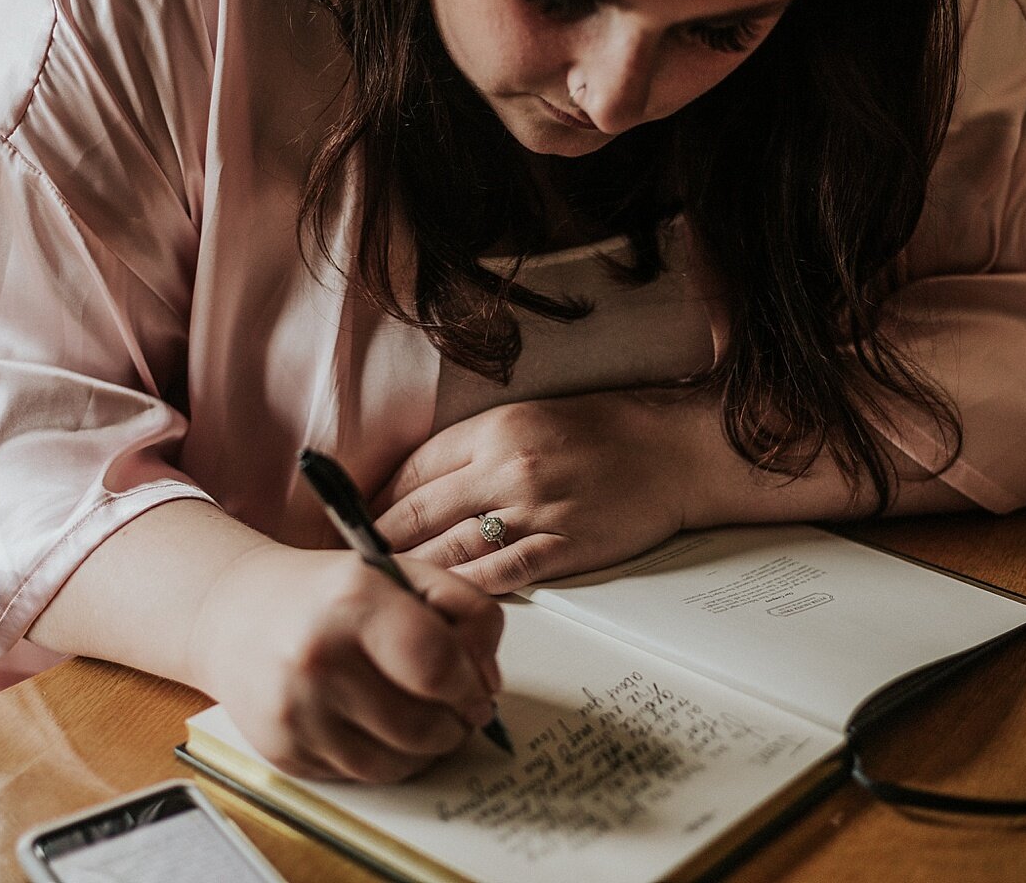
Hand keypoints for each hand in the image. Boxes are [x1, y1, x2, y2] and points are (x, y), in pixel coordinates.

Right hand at [193, 546, 502, 782]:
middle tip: (457, 707)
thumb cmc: (328, 594)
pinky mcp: (285, 752)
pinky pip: (363, 778)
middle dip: (456, 723)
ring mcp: (297, 712)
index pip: (437, 665)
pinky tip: (377, 724)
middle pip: (424, 726)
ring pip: (399, 763)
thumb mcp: (402, 572)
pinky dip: (385, 759)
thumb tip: (487, 682)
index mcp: (354, 601)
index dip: (471, 685)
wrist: (234, 612)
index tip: (478, 688)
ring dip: (426, 748)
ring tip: (421, 715)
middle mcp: (319, 658)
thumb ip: (465, 611)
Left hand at [371, 391, 700, 592]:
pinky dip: (463, 591)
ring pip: (450, 548)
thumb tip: (420, 483)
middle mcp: (507, 467)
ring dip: (410, 575)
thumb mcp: (531, 418)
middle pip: (418, 513)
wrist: (677, 450)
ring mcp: (535, 510)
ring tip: (381, 596)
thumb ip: (476, 447)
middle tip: (348, 570)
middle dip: (377, 544)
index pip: (412, 471)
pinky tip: (439, 607)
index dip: (375, 503)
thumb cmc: (608, 432)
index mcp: (494, 430)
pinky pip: (501, 575)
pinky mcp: (564, 546)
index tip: (353, 526)